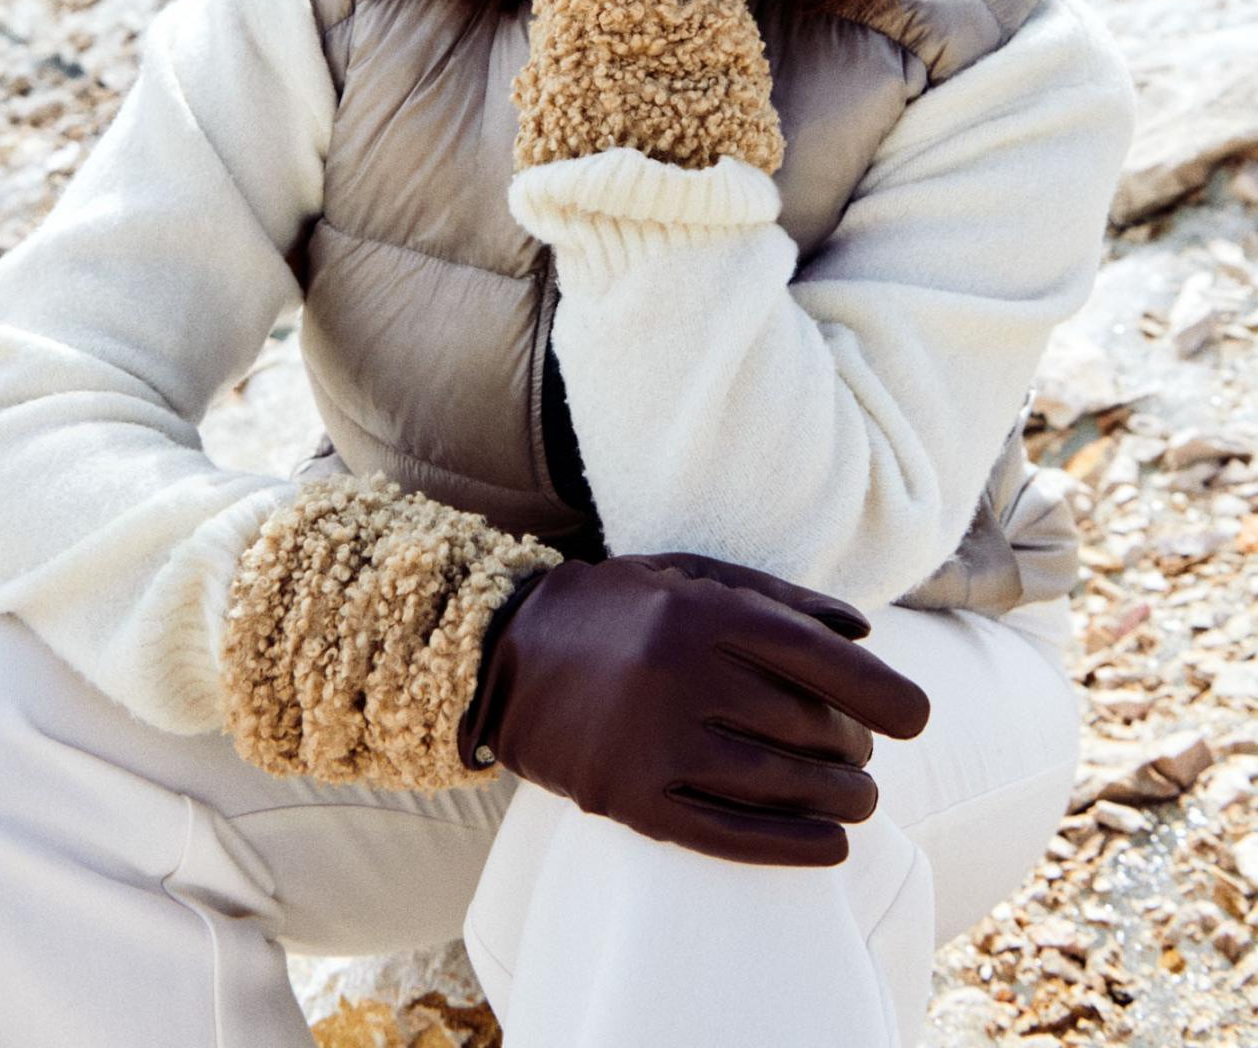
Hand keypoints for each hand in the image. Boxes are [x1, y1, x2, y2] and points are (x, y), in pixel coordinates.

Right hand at [457, 549, 929, 867]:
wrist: (502, 654)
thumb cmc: (615, 608)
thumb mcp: (689, 575)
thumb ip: (780, 598)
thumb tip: (866, 633)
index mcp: (703, 611)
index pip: (821, 660)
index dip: (884, 694)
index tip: (918, 718)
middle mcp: (682, 674)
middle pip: (808, 727)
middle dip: (853, 746)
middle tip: (859, 751)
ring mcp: (654, 741)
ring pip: (783, 785)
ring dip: (840, 798)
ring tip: (857, 797)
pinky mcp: (631, 799)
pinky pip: (731, 835)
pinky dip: (794, 846)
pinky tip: (829, 845)